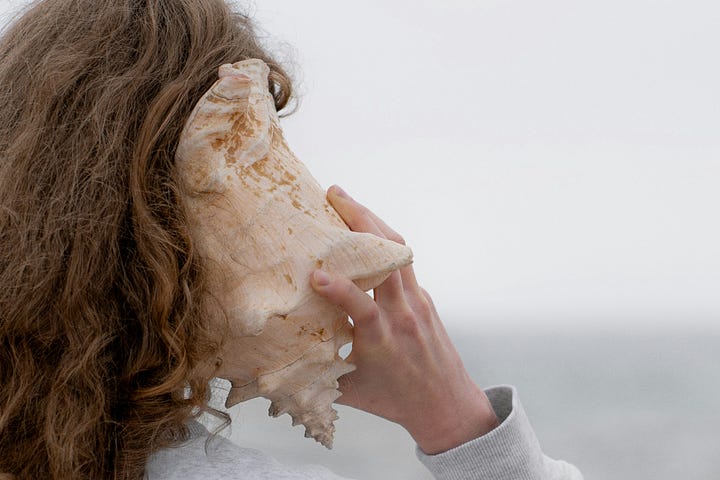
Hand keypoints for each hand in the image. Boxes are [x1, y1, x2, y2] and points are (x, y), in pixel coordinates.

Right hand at [308, 185, 498, 454]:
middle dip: (361, 221)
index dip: (340, 290)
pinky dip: (383, 241)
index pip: (363, 309)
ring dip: (372, 220)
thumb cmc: (396, 402)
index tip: (315, 275)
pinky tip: (363, 230)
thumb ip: (315, 375)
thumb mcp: (351, 393)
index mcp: (383, 340)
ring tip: (345, 200)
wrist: (448, 405)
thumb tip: (271, 367)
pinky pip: (403, 261)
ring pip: (399, 251)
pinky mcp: (423, 298)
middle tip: (333, 194)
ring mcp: (417, 303)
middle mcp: (403, 315)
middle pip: (388, 259)